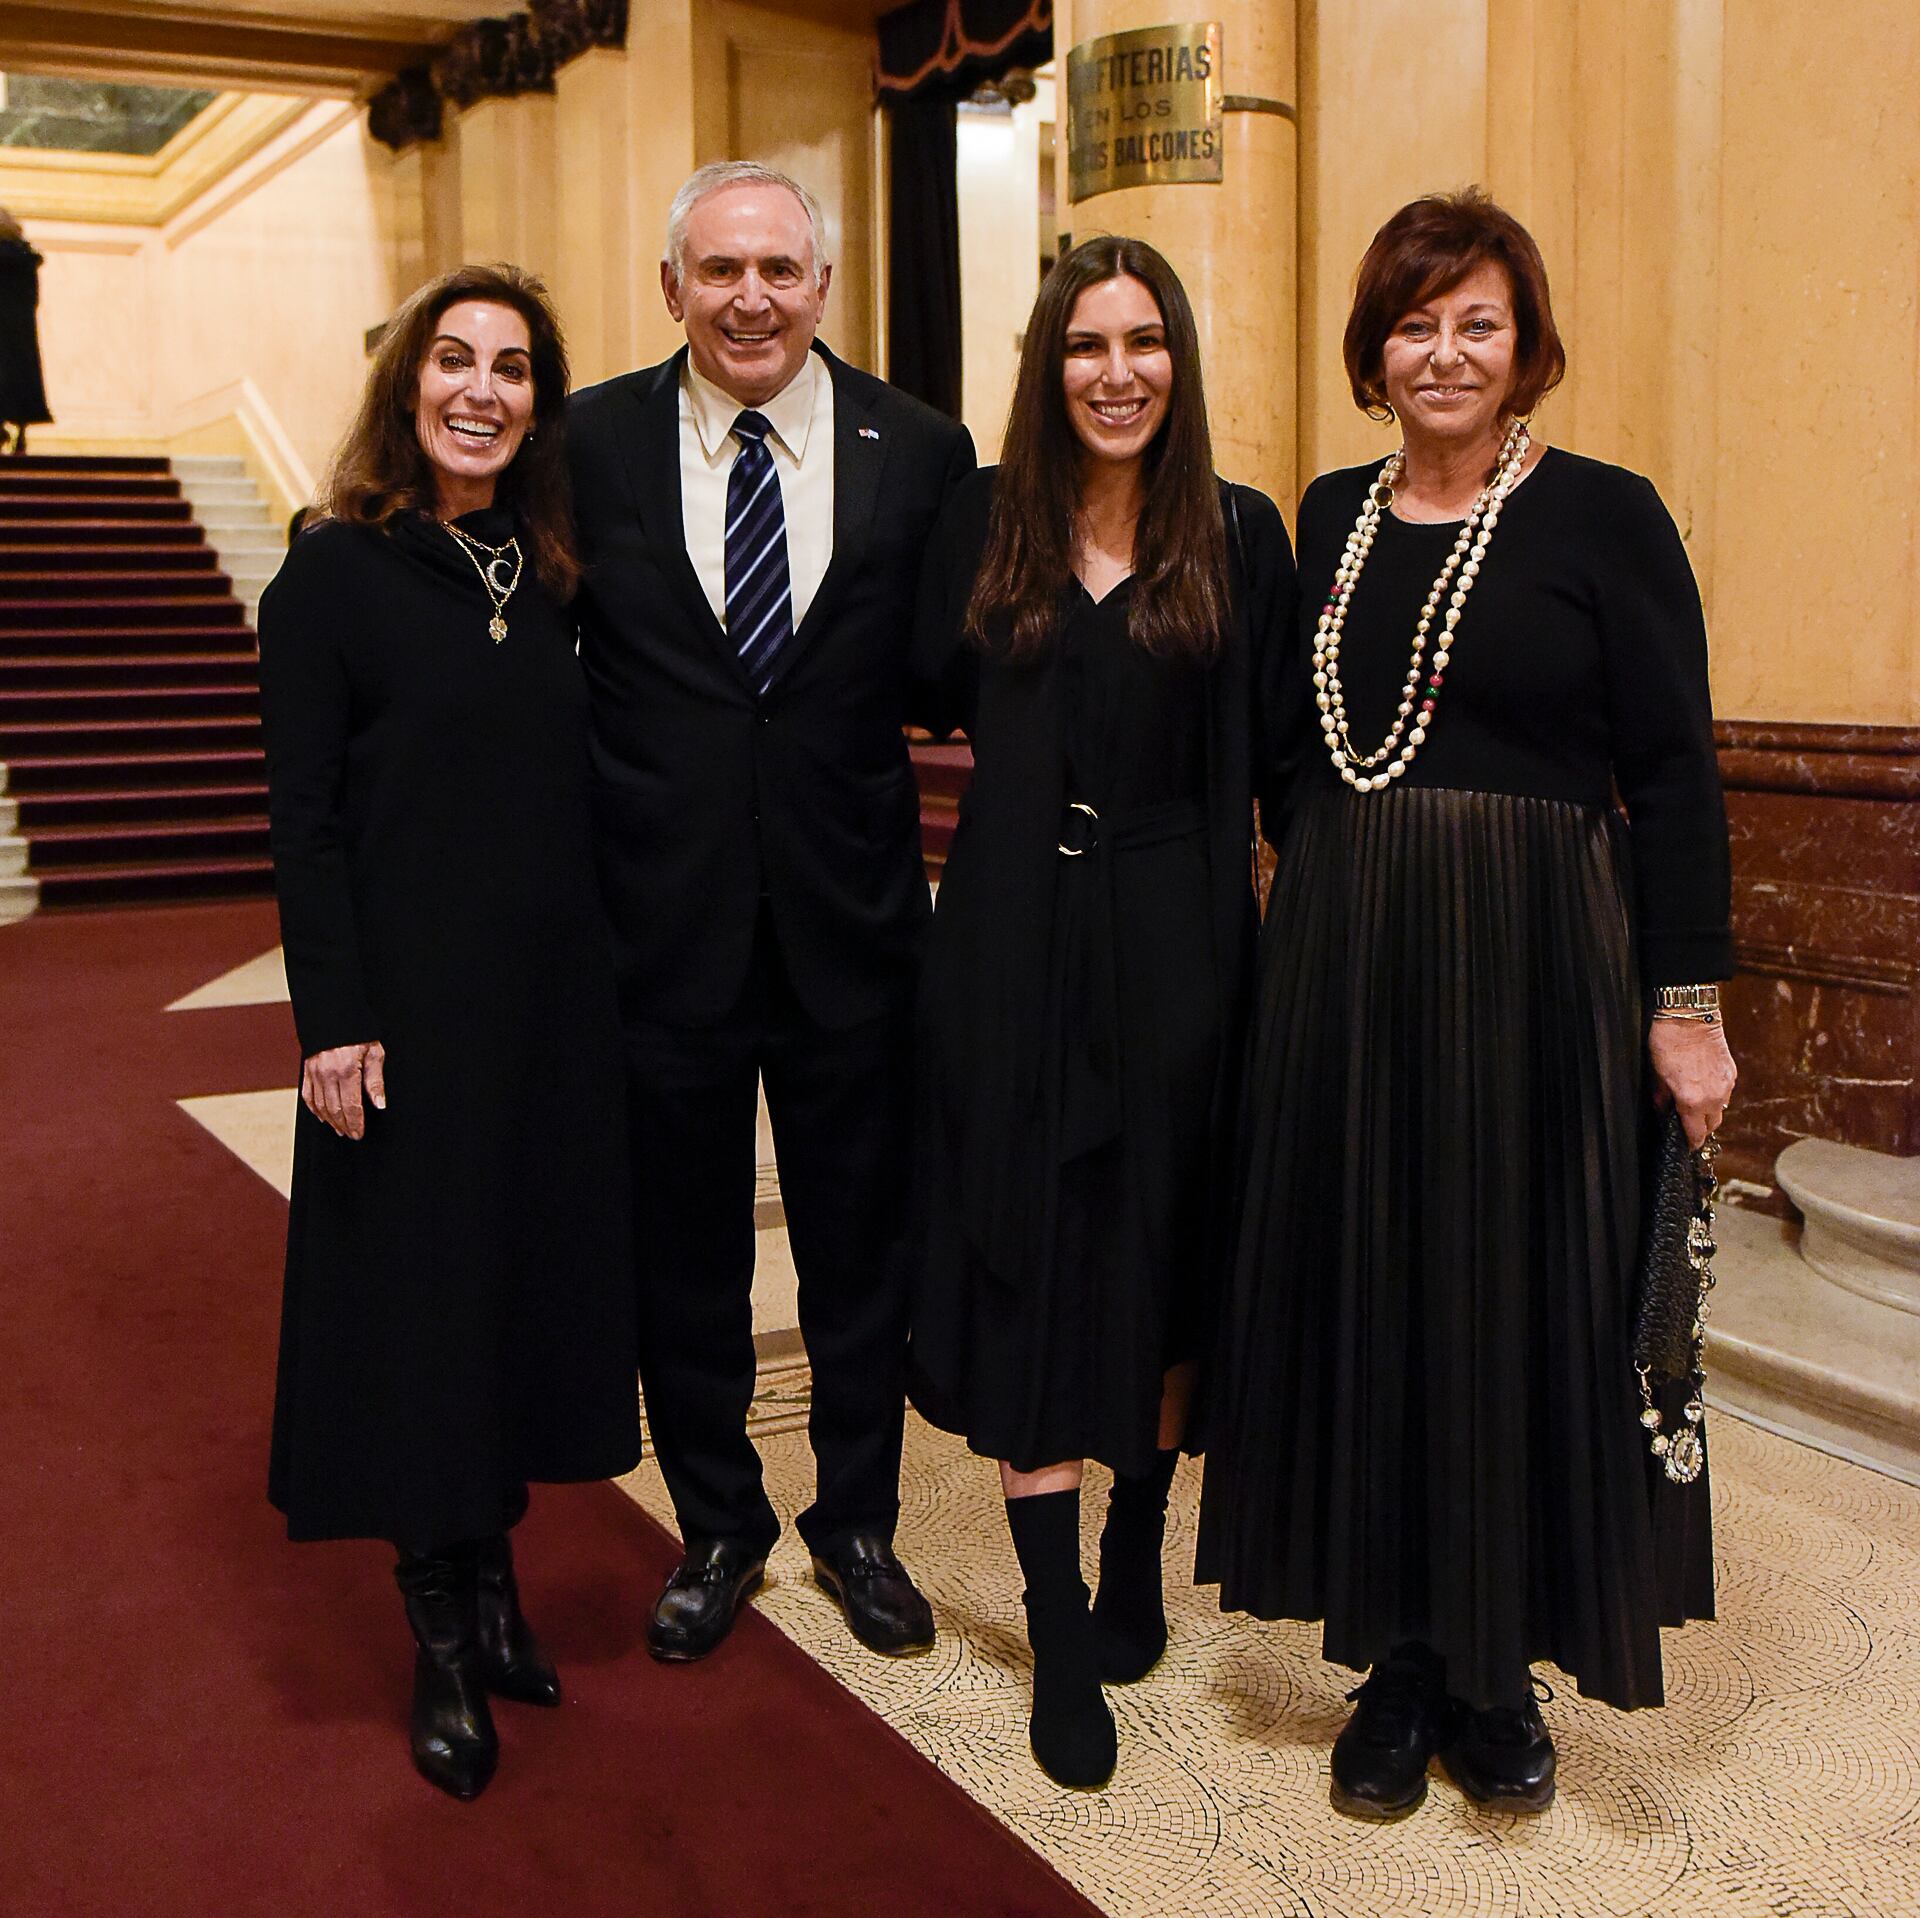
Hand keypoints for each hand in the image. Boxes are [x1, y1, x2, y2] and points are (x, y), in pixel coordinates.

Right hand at [301, 1041, 386, 1140]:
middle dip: (345, 1126)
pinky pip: (308, 1096)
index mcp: (347, 1070)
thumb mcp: (375, 1052)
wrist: (334, 1013)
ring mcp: (314, 1073)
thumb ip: (376, 1080)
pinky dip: (315, 1110)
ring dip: (331, 1121)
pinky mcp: (306, 1070)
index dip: (356, 1123)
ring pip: (320, 1106)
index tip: (360, 1134)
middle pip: (335, 1110)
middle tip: (353, 1135)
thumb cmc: (359, 1032)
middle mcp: (327, 1074)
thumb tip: (380, 1104)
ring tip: (341, 1129)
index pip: (351, 1106)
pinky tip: (324, 1117)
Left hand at [1647, 1018, 1735, 1148]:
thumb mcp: (1656, 1073)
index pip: (1695, 1133)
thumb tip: (1663, 1109)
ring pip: (1720, 1109)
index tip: (1686, 1145)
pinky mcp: (1732, 1072)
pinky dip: (1716, 1096)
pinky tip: (1703, 1087)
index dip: (1690, 1142)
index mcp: (1692, 1101)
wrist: (1689, 1017)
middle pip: (1712, 1125)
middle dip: (1700, 1129)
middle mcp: (1713, 1097)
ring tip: (1694, 1104)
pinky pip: (1725, 1093)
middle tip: (1687, 1125)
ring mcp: (1726, 1085)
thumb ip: (1661, 1097)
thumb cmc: (1668, 1042)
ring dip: (1709, 1112)